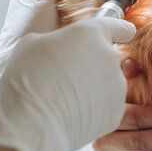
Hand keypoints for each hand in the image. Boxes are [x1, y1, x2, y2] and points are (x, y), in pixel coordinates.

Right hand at [0, 17, 136, 150]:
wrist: (32, 124)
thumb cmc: (27, 80)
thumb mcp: (32, 44)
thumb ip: (56, 40)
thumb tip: (60, 48)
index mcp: (91, 33)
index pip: (117, 26)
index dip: (120, 31)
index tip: (124, 34)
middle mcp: (109, 56)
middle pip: (107, 58)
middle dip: (92, 65)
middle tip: (66, 77)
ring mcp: (116, 85)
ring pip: (107, 83)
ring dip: (92, 88)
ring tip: (64, 99)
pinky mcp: (116, 112)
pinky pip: (106, 106)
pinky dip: (93, 109)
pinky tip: (71, 114)